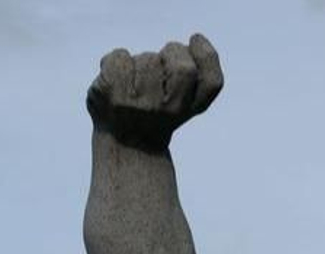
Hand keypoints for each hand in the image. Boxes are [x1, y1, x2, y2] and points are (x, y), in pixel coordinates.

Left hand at [86, 33, 222, 149]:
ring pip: (147, 59)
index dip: (204, 54)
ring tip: (135, 80)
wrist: (125, 143)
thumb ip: (201, 72)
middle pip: (183, 68)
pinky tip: (116, 79)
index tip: (194, 38)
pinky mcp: (113, 96)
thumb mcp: (188, 99)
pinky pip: (119, 57)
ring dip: (140, 60)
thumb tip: (197, 39)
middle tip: (159, 64)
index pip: (211, 82)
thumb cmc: (159, 112)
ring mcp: (139, 105)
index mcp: (190, 107)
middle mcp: (168, 111)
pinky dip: (114, 60)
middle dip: (172, 52)